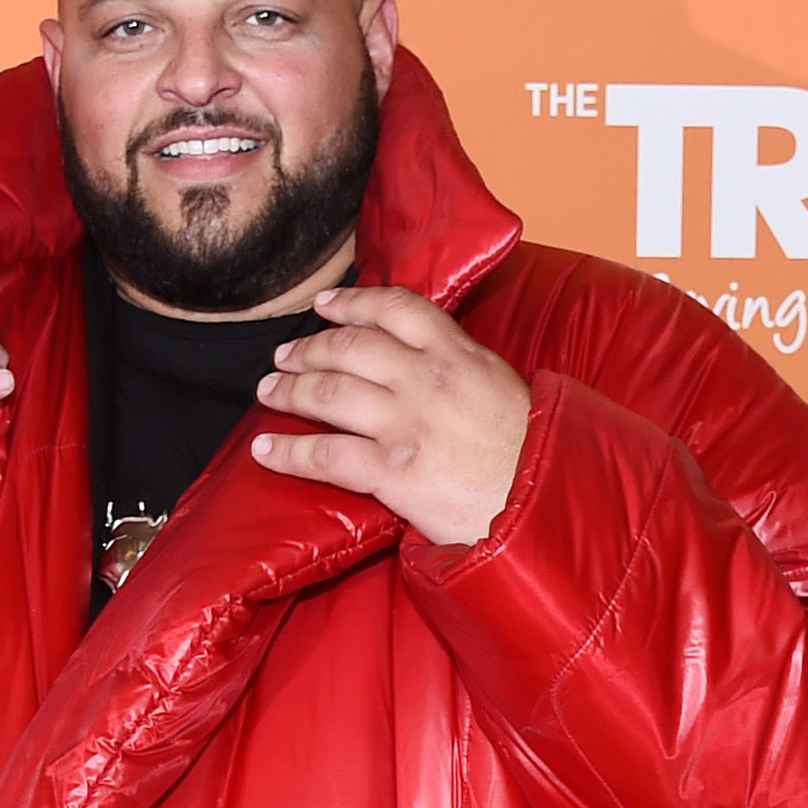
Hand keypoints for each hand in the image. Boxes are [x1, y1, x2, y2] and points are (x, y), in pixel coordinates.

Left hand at [250, 285, 530, 546]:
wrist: (543, 505)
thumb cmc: (533, 453)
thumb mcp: (503, 387)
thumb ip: (462, 368)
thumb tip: (432, 362)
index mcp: (458, 353)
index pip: (395, 308)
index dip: (352, 302)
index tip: (325, 305)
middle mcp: (427, 380)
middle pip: (350, 347)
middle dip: (309, 348)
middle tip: (284, 354)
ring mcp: (406, 425)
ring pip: (329, 393)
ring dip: (290, 390)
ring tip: (268, 390)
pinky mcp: (392, 473)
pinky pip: (324, 455)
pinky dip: (286, 451)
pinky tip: (264, 450)